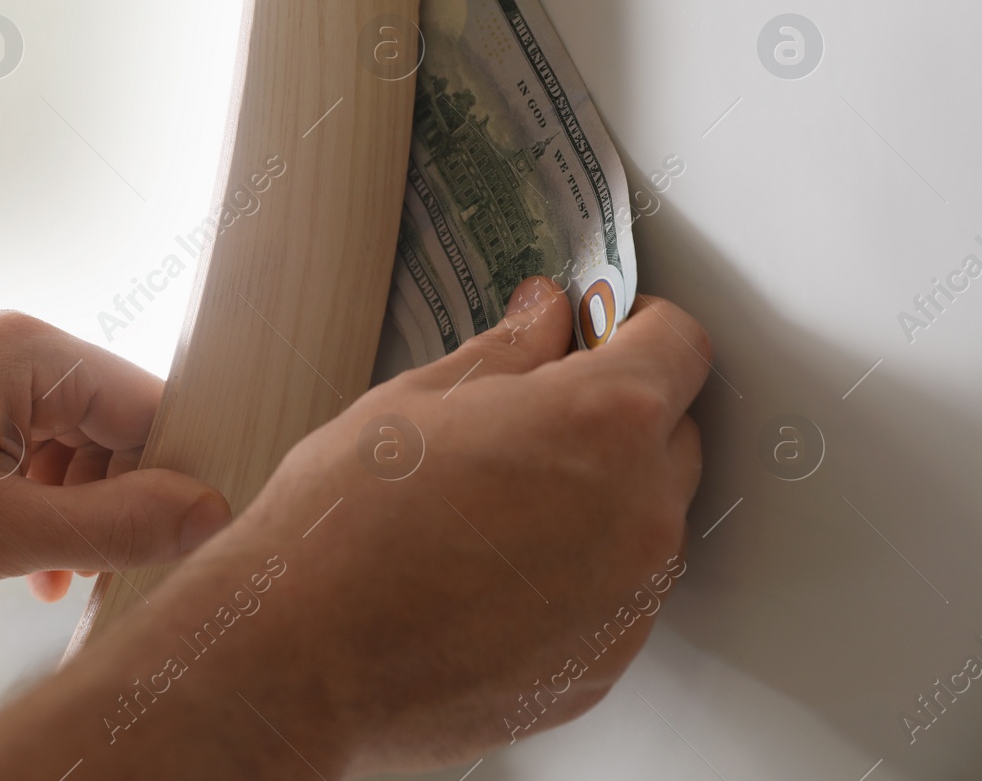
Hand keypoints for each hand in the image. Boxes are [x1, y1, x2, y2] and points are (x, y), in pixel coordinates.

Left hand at [0, 311, 231, 611]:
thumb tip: (203, 514)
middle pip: (100, 423)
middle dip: (109, 504)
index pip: (146, 405)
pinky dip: (10, 503)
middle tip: (98, 577)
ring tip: (38, 578)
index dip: (170, 481)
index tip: (174, 545)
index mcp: (24, 352)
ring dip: (59, 512)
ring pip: (47, 442)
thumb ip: (114, 525)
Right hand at [186, 277, 709, 773]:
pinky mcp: (602, 664)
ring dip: (603, 497)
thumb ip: (506, 353)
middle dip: (619, 414)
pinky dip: (580, 573)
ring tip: (499, 503)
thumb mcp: (416, 401)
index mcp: (602, 422)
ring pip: (649, 519)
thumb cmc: (343, 528)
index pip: (678, 344)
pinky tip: (496, 568)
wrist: (302, 656)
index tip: (598, 332)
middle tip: (532, 417)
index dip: (635, 327)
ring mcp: (628, 599)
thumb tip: (541, 318)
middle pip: (674, 433)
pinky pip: (619, 596)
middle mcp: (639, 512)